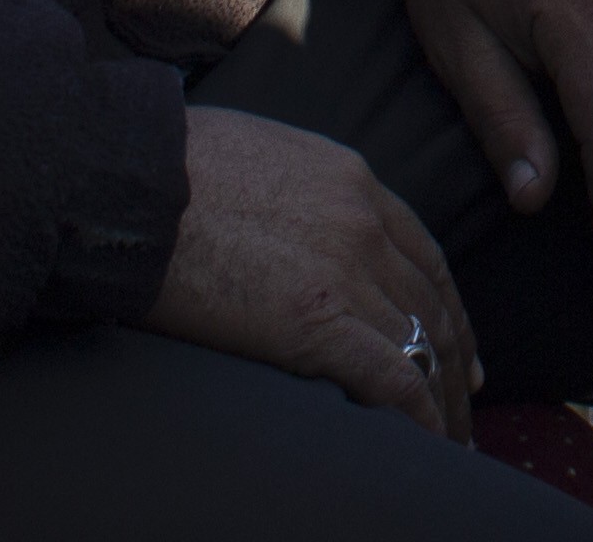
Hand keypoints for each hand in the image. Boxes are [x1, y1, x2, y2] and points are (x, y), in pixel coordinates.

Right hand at [147, 105, 474, 440]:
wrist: (128, 180)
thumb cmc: (164, 165)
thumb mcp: (254, 152)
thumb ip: (292, 187)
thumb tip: (278, 221)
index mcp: (347, 179)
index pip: (420, 251)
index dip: (444, 302)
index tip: (453, 340)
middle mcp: (362, 222)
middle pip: (431, 302)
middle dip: (453, 356)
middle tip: (464, 397)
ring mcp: (345, 271)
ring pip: (422, 344)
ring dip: (443, 398)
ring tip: (451, 438)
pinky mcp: (317, 322)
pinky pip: (392, 378)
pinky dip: (420, 416)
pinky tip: (429, 440)